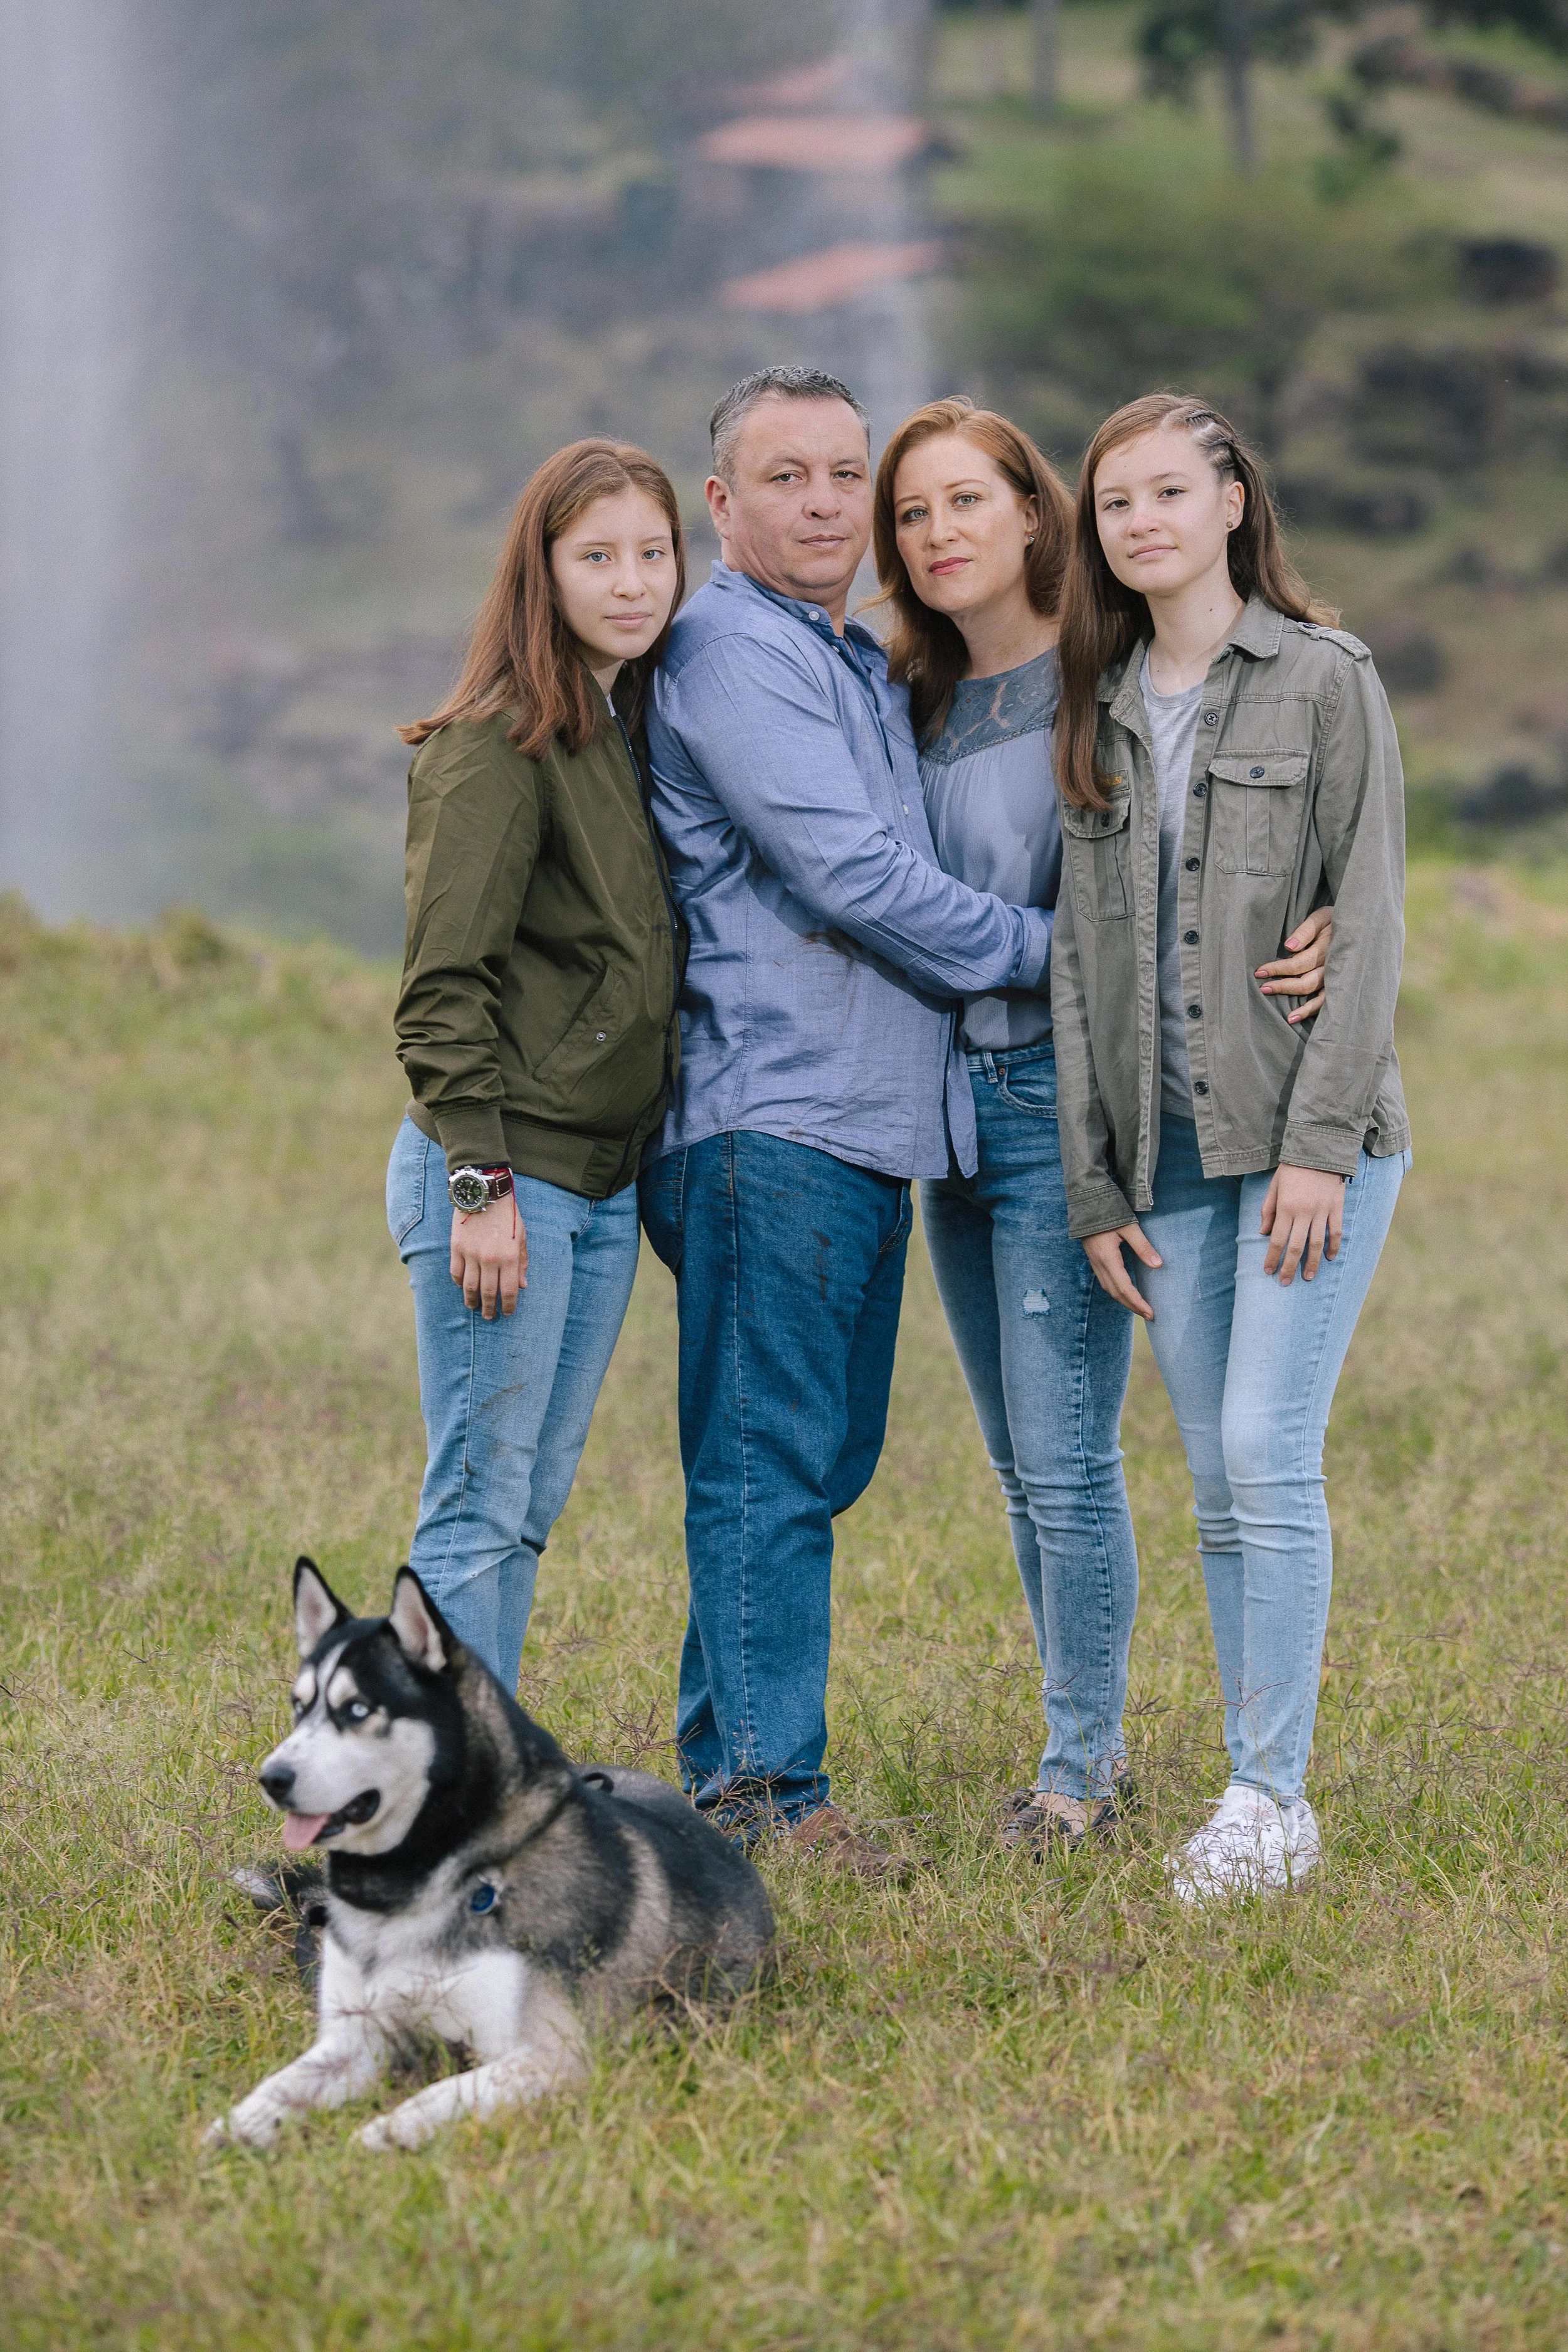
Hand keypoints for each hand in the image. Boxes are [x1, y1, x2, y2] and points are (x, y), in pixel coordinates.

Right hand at [450, 1194, 527, 1317]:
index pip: (508, 1290)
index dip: (508, 1305)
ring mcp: (471, 1254)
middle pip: (487, 1293)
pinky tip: (463, 1288)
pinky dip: (459, 1283)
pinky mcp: (456, 1248)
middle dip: (488, 1308)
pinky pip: (456, 1272)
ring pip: (469, 1287)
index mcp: (509, 1257)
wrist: (484, 1194)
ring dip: (471, 1300)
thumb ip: (521, 1262)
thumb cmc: (507, 1215)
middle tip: (488, 1317)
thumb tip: (522, 1286)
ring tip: (473, 1307)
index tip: (506, 1313)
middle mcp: (489, 1259)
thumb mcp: (520, 1237)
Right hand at [1082, 1221, 1162, 1321]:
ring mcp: (1094, 1262)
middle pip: (1115, 1292)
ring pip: (1109, 1289)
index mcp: (1107, 1257)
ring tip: (1139, 1307)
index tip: (1150, 1312)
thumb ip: (1143, 1246)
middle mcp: (1099, 1263)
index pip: (1123, 1287)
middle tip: (1149, 1315)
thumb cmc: (1109, 1211)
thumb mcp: (1129, 1227)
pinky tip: (1126, 1292)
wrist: (1086, 1202)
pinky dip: (1117, 1291)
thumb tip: (1158, 1265)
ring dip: (1124, 1300)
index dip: (1137, 1302)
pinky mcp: (1094, 1259)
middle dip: (1132, 1306)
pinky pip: (1105, 1281)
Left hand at [1256, 903, 1332, 1023]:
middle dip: (1282, 986)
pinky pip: (1326, 1001)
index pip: (1297, 963)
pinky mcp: (1341, 985)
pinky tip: (1294, 1018)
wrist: (1362, 923)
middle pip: (1305, 982)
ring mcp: (1338, 977)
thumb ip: (1305, 931)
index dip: (1278, 968)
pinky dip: (1311, 1011)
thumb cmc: (1336, 919)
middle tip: (1263, 988)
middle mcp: (1332, 966)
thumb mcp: (1321, 916)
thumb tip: (1289, 947)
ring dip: (1297, 1006)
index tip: (1260, 971)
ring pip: (1315, 995)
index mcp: (1326, 948)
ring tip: (1279, 1012)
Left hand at [1259, 1163, 1343, 1283]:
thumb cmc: (1292, 1168)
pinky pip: (1336, 1232)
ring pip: (1317, 1243)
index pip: (1278, 1240)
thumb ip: (1268, 1210)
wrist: (1318, 1150)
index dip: (1272, 1258)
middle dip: (1289, 1267)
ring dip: (1312, 1263)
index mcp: (1286, 1207)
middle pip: (1296, 1246)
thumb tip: (1264, 1232)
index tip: (1269, 1271)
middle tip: (1285, 1282)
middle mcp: (1304, 1212)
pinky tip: (1330, 1258)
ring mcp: (1322, 1211)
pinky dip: (1334, 1247)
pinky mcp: (1336, 1208)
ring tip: (1307, 1277)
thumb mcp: (1274, 1186)